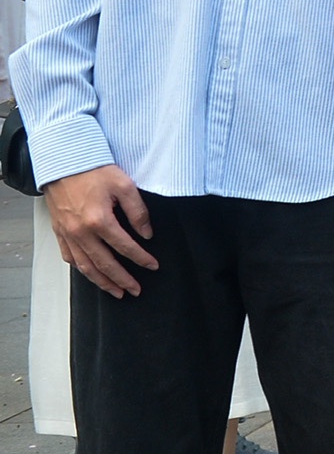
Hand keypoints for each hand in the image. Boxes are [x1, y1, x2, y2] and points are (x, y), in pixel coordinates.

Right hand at [45, 164, 156, 296]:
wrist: (63, 162)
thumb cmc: (93, 170)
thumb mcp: (124, 185)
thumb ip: (138, 211)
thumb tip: (147, 234)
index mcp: (99, 220)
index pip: (125, 247)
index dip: (141, 259)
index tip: (153, 266)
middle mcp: (81, 232)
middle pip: (104, 264)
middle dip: (122, 280)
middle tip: (135, 290)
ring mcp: (68, 233)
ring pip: (85, 266)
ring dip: (101, 281)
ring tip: (116, 291)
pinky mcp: (59, 231)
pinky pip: (69, 257)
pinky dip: (81, 269)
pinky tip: (91, 273)